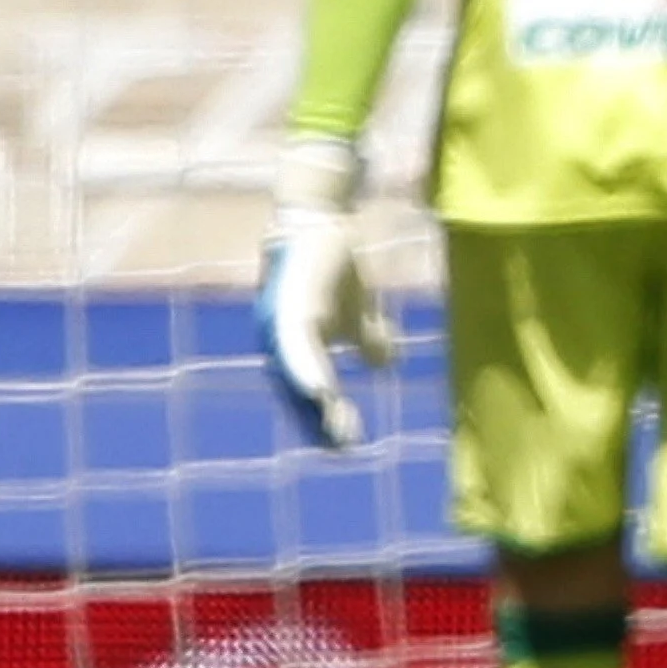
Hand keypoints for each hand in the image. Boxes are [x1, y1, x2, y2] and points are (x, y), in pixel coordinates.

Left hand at [256, 134, 391, 448]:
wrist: (324, 218)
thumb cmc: (336, 261)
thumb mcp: (360, 308)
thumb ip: (369, 337)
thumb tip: (386, 366)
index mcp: (296, 345)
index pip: (309, 390)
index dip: (326, 417)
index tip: (347, 444)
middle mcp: (280, 342)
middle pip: (298, 392)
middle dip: (321, 422)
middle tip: (344, 449)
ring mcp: (281, 327)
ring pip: (296, 377)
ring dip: (316, 406)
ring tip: (337, 433)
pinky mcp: (289, 310)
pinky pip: (297, 349)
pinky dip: (306, 372)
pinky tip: (322, 392)